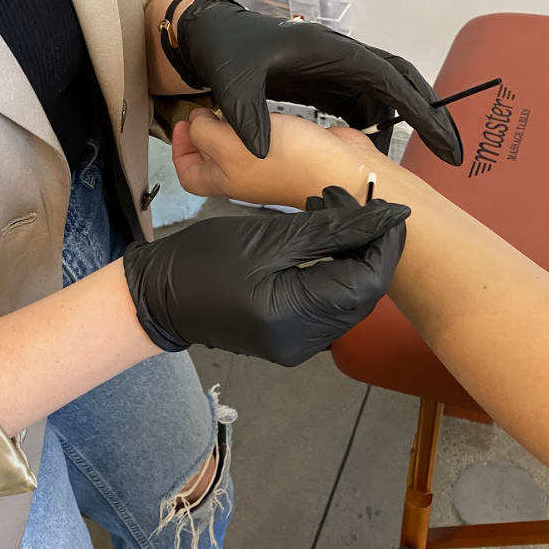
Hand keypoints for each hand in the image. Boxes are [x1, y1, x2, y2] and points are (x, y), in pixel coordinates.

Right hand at [122, 187, 408, 365]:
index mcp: (294, 315)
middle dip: (369, 246)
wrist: (161, 297)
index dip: (386, 243)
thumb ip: (331, 229)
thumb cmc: (204, 260)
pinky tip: (321, 243)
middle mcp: (304, 341)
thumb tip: (383, 216)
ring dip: (353, 257)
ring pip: (352, 300)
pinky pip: (332, 307)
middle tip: (347, 201)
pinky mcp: (294, 340)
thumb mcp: (270, 237)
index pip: (368, 281)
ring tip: (330, 215)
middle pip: (364, 293)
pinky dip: (336, 273)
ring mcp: (300, 346)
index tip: (387, 207)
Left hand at [173, 0, 462, 164]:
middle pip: (401, 82)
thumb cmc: (224, 52)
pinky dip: (381, 123)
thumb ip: (245, 115)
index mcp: (330, 51)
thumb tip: (259, 152)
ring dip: (409, 119)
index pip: (388, 81)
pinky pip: (366, 103)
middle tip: (452, 153)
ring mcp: (337, 70)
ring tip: (428, 154)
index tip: (442, 141)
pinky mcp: (328, 83)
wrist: (209, 37)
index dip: (419, 110)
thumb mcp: (230, 83)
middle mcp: (342, 58)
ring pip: (388, 93)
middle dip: (429, 114)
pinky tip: (381, 148)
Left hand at [173, 109, 383, 208]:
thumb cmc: (291, 163)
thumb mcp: (231, 144)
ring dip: (230, 121)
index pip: (188, 172)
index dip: (179, 149)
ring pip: (237, 142)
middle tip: (205, 106)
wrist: (341, 168)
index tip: (183, 122)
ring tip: (229, 102)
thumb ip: (205, 133)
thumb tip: (196, 122)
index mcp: (226, 179)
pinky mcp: (290, 147)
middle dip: (203, 130)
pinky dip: (256, 118)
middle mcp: (245, 174)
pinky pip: (263, 132)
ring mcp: (267, 162)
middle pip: (211, 156)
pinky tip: (261, 105)